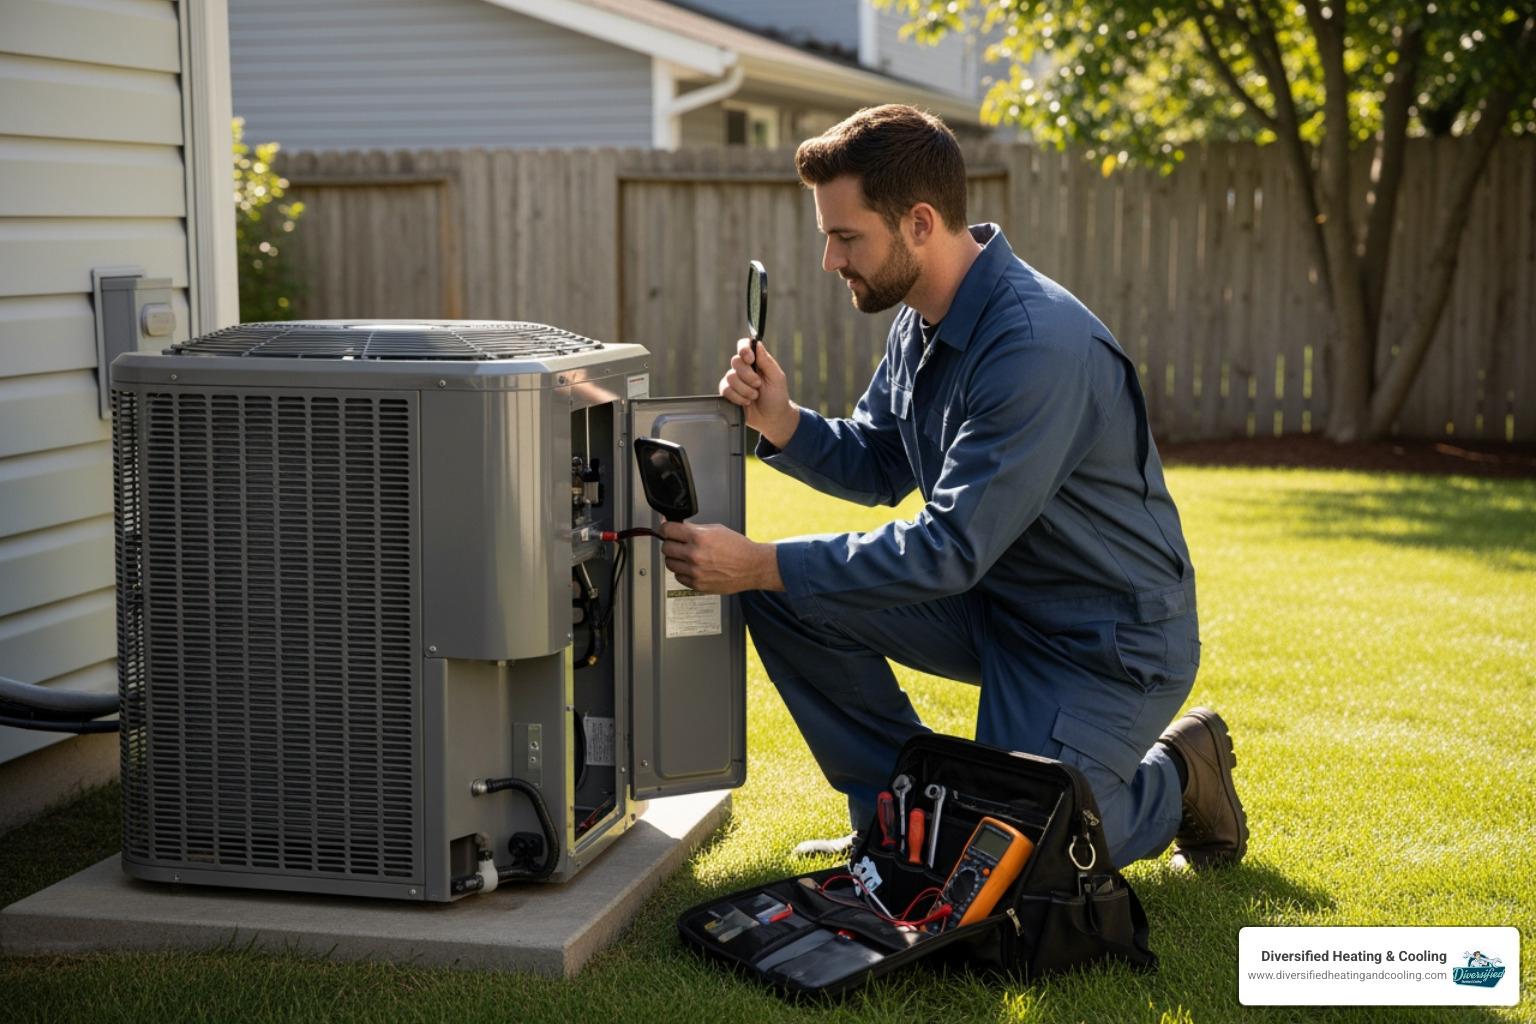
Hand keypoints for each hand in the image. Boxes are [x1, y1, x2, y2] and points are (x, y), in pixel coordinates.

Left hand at [658, 521, 783, 594]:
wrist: (752, 566)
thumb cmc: (738, 548)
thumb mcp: (716, 530)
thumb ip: (694, 529)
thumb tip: (678, 528)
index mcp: (698, 538)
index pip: (667, 530)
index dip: (665, 528)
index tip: (666, 530)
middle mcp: (694, 555)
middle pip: (666, 547)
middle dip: (671, 543)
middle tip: (678, 543)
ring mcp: (695, 571)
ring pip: (669, 563)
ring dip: (675, 558)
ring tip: (686, 556)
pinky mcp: (697, 585)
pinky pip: (678, 577)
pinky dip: (682, 572)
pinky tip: (693, 567)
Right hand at [719, 338, 798, 448]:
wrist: (772, 418)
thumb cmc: (777, 397)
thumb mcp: (777, 378)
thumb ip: (766, 361)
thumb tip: (757, 343)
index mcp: (757, 361)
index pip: (744, 346)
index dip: (744, 349)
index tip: (750, 360)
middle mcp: (744, 368)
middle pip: (735, 361)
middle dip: (748, 376)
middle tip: (758, 385)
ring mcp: (735, 380)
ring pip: (730, 377)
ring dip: (744, 389)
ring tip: (754, 397)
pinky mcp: (729, 393)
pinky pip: (725, 389)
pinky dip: (737, 397)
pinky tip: (746, 402)